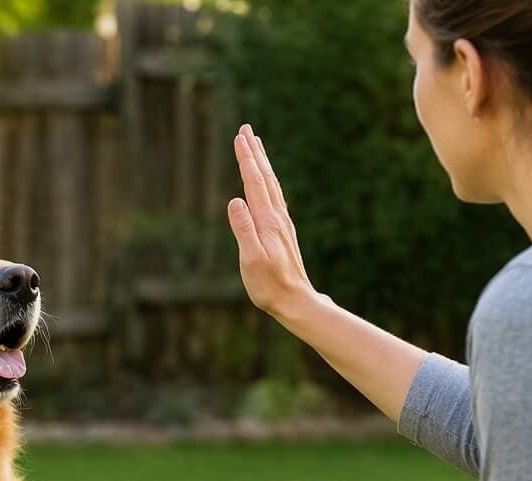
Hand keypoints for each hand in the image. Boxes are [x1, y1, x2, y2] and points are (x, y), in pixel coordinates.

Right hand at [228, 124, 319, 320]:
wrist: (297, 301)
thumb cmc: (269, 285)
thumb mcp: (251, 260)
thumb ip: (243, 229)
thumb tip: (234, 200)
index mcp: (267, 221)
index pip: (254, 182)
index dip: (246, 158)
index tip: (239, 136)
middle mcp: (277, 217)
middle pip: (265, 177)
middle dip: (254, 152)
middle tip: (246, 129)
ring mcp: (282, 224)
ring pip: (272, 185)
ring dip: (263, 163)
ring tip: (256, 146)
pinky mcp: (283, 232)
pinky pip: (275, 197)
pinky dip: (268, 181)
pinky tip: (267, 182)